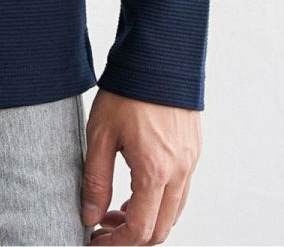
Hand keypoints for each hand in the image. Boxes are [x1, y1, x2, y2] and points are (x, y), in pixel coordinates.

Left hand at [80, 90, 201, 243]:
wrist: (158, 56)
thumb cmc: (127, 91)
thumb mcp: (100, 135)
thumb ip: (96, 180)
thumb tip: (90, 216)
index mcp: (155, 171)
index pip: (140, 230)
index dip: (116, 243)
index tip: (96, 239)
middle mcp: (180, 172)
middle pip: (162, 229)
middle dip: (132, 236)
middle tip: (104, 226)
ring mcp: (190, 161)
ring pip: (174, 212)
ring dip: (148, 219)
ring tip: (117, 207)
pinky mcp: (193, 150)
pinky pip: (182, 190)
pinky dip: (161, 200)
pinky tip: (138, 187)